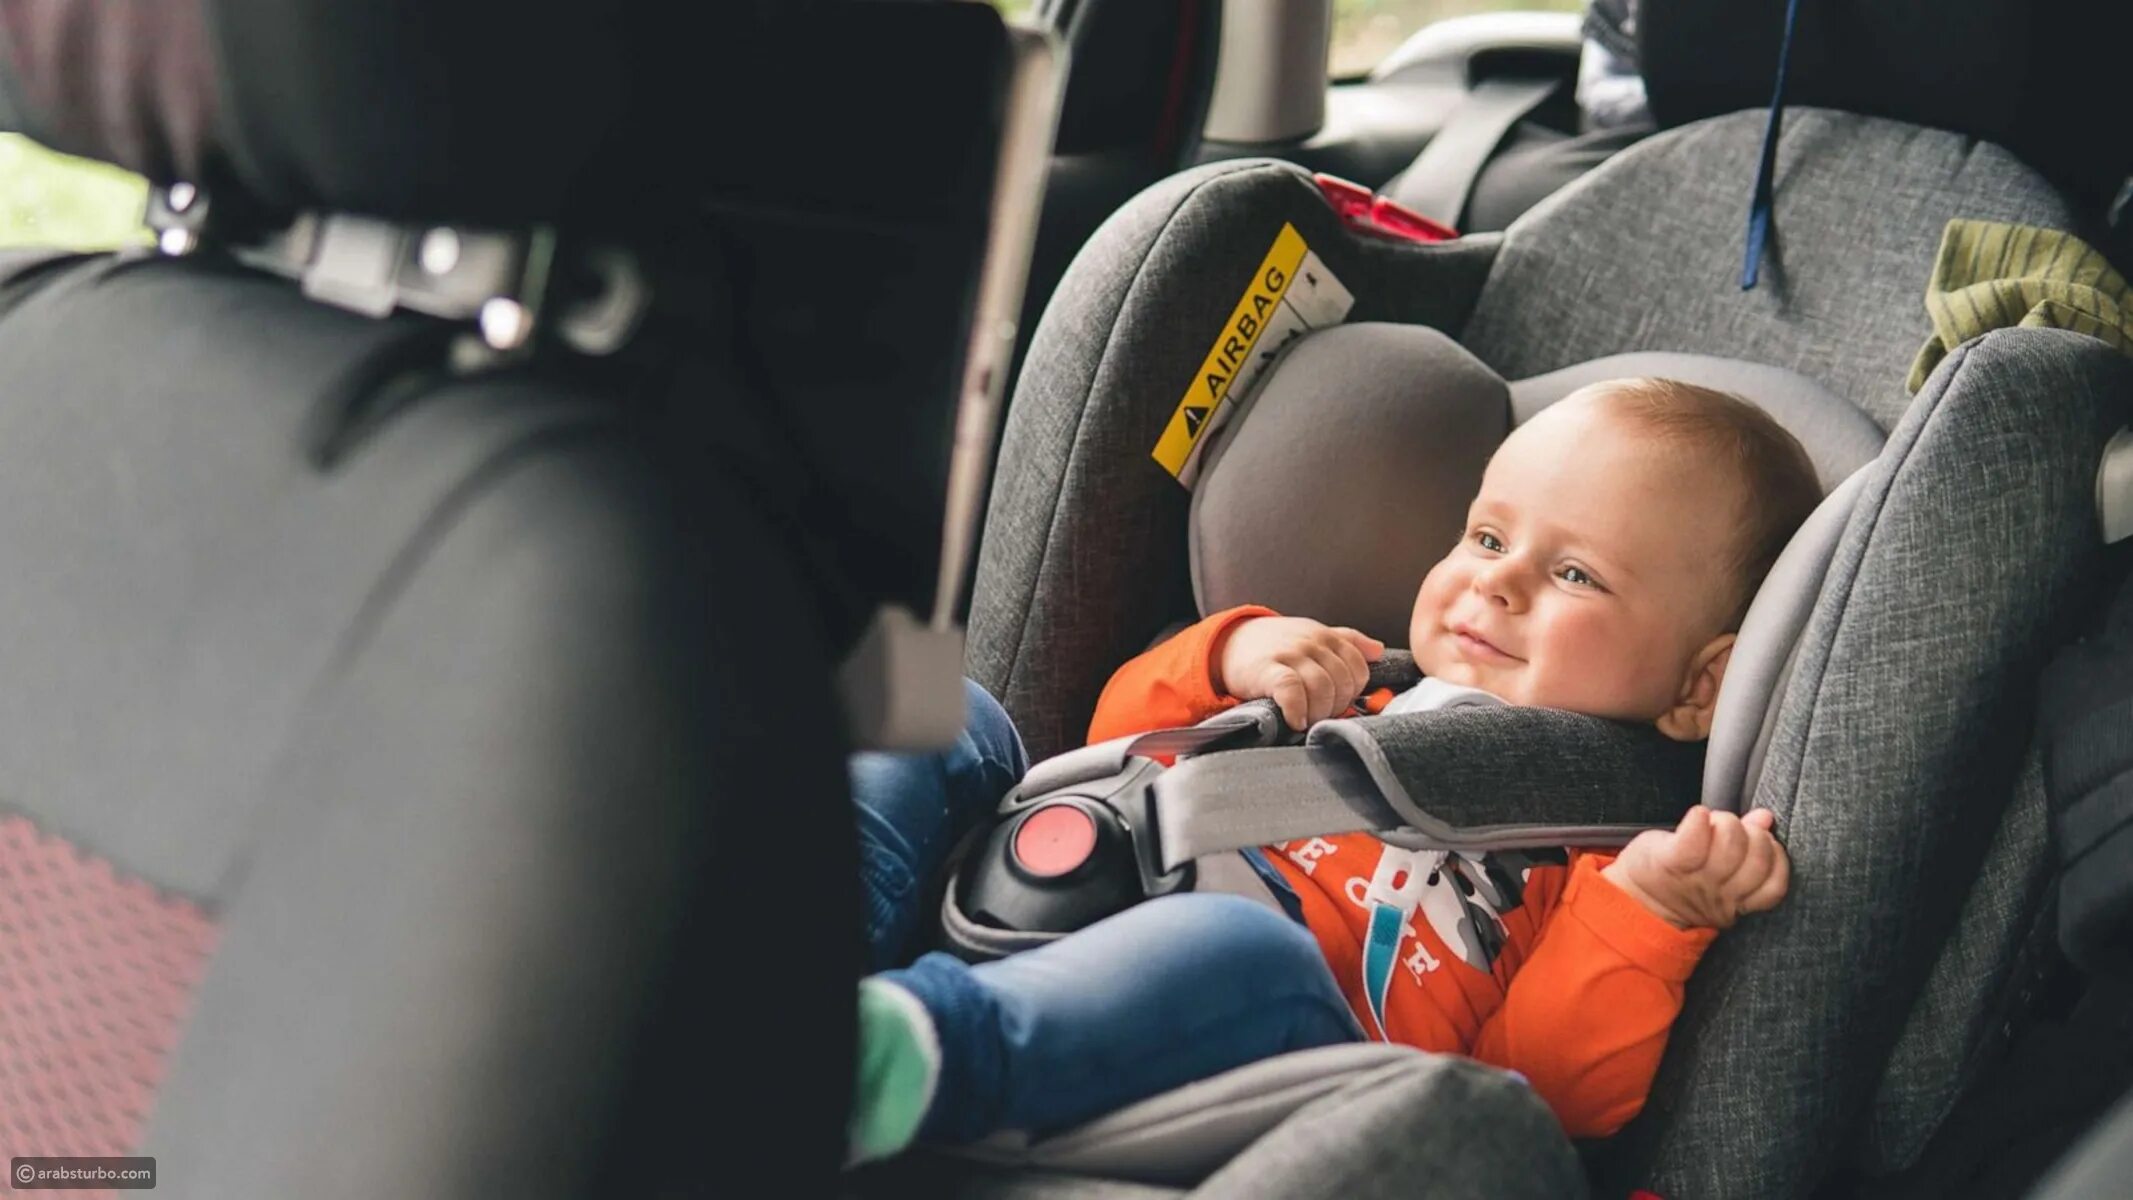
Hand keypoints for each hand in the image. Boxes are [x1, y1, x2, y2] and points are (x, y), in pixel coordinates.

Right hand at [1215, 616, 1383, 730]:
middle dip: (1335, 706)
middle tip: (1320, 715)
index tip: (1337, 702)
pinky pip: (1292, 690)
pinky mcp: (1267, 669)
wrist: (1230, 643)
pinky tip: (1295, 721)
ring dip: (1318, 712)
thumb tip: (1378, 650)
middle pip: (1342, 681)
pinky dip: (1298, 710)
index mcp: (1326, 637)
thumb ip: (1346, 641)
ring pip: (1322, 687)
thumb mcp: (1312, 635)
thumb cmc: (1276, 645)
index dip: (1352, 692)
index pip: (1359, 668)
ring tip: (1308, 721)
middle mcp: (1311, 643)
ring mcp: (1289, 654)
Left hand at [1601, 807, 1789, 929]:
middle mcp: (1719, 894)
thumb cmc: (1681, 879)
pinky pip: (1694, 839)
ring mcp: (1696, 878)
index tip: (1760, 842)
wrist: (1634, 899)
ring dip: (1726, 823)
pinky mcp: (1670, 861)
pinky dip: (1699, 820)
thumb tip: (1766, 817)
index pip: (1775, 884)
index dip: (1775, 856)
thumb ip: (1747, 845)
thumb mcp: (1720, 870)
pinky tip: (1698, 815)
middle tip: (1731, 829)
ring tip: (1713, 822)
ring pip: (1732, 844)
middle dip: (1752, 834)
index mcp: (1736, 900)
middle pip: (1757, 858)